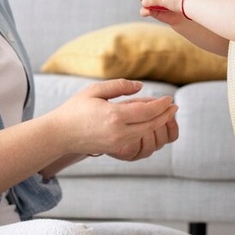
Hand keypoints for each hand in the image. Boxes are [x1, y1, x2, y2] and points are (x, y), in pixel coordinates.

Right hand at [54, 79, 177, 157]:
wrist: (60, 134)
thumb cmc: (75, 109)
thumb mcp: (95, 91)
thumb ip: (119, 86)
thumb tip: (140, 87)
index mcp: (114, 115)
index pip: (147, 111)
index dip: (161, 105)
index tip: (169, 98)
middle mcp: (119, 132)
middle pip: (151, 124)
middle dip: (165, 115)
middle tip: (174, 107)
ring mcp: (118, 142)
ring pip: (145, 133)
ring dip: (158, 123)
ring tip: (166, 114)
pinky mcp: (115, 148)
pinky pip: (137, 138)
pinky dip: (147, 129)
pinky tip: (150, 121)